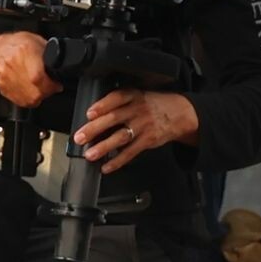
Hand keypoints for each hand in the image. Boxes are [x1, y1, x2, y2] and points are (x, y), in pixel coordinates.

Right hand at [0, 31, 60, 107]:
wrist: (0, 49)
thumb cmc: (21, 44)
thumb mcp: (40, 42)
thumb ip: (51, 56)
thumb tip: (63, 68)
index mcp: (25, 50)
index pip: (37, 77)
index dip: (50, 85)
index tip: (56, 85)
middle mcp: (12, 63)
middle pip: (34, 92)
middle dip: (46, 92)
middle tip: (50, 86)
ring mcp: (5, 76)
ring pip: (28, 99)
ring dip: (38, 97)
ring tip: (40, 87)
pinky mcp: (1, 86)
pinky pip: (19, 100)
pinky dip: (28, 98)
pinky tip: (30, 89)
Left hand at [76, 87, 198, 173]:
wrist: (181, 113)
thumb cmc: (152, 104)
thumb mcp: (138, 95)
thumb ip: (118, 103)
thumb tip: (92, 117)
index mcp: (133, 96)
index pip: (117, 98)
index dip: (103, 105)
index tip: (89, 113)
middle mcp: (138, 110)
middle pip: (114, 119)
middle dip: (95, 129)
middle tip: (79, 137)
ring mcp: (143, 126)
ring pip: (121, 137)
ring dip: (104, 147)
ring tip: (90, 154)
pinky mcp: (148, 140)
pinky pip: (131, 152)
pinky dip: (118, 161)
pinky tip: (106, 166)